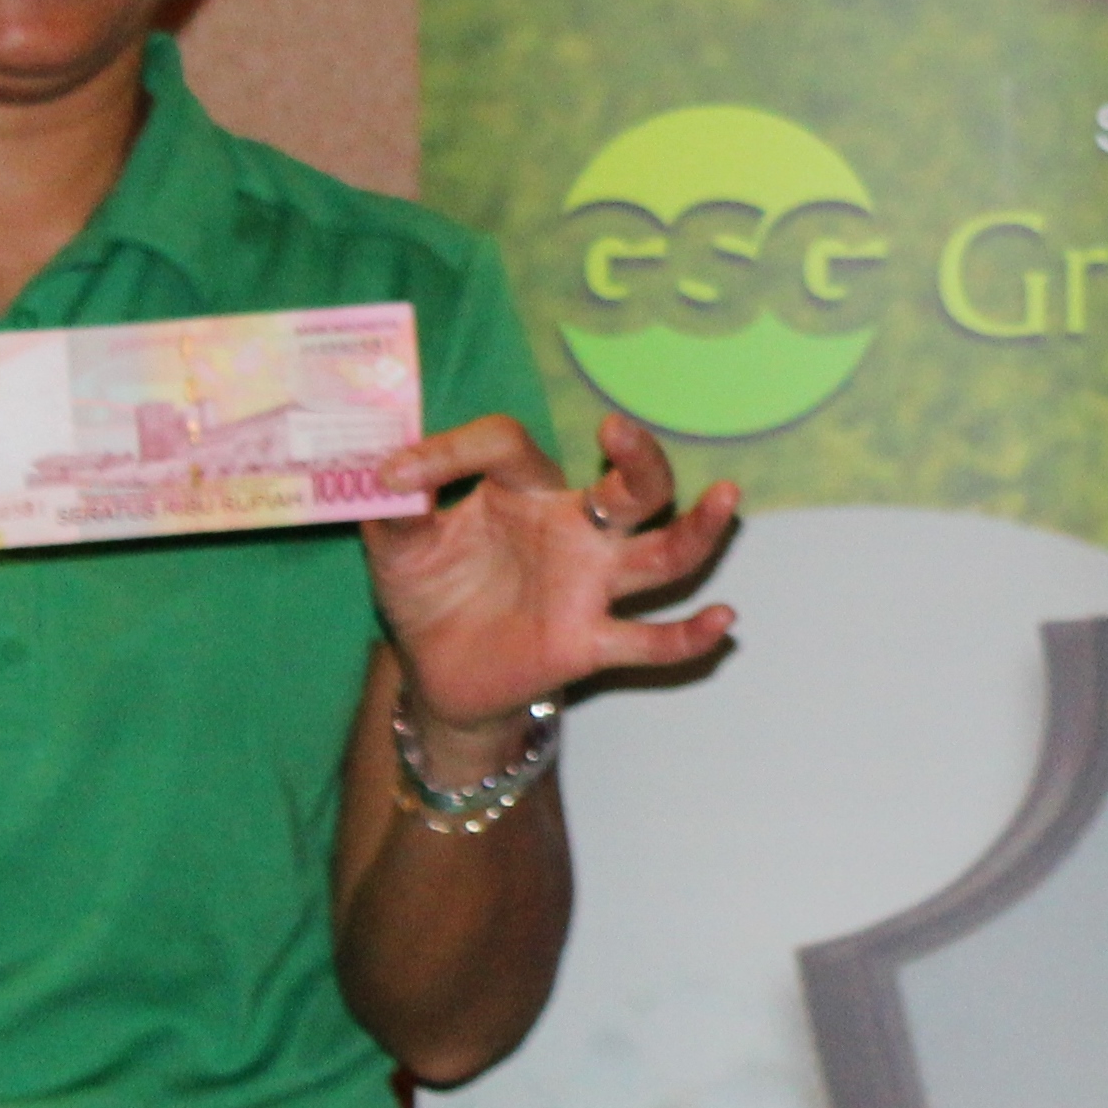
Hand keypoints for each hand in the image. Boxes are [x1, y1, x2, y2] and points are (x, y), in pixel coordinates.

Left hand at [363, 410, 737, 747]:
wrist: (437, 675)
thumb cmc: (430, 591)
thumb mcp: (399, 547)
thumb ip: (394, 509)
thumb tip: (383, 473)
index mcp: (524, 490)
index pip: (509, 446)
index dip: (452, 451)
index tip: (396, 476)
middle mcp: (573, 529)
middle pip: (632, 486)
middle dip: (637, 457)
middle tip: (618, 432)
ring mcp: (590, 586)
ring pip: (662, 555)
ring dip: (698, 530)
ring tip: (724, 498)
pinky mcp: (589, 643)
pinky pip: (647, 641)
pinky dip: (687, 636)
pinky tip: (723, 622)